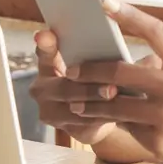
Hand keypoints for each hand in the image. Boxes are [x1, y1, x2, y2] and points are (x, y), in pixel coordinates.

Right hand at [27, 28, 120, 145]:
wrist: (98, 115)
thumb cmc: (95, 80)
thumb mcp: (91, 64)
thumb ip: (90, 54)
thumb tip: (109, 45)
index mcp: (47, 66)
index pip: (44, 53)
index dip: (45, 45)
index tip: (45, 35)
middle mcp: (42, 89)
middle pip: (64, 87)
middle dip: (88, 87)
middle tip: (109, 85)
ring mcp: (51, 112)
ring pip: (76, 108)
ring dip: (97, 103)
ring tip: (116, 96)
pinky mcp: (68, 129)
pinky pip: (86, 123)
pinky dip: (104, 116)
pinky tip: (120, 111)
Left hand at [65, 0, 162, 163]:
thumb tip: (125, 61)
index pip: (156, 31)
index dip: (129, 14)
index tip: (105, 2)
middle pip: (121, 72)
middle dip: (90, 71)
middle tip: (71, 70)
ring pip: (114, 105)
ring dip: (90, 103)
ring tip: (76, 101)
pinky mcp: (158, 142)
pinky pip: (126, 128)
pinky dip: (114, 125)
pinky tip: (104, 123)